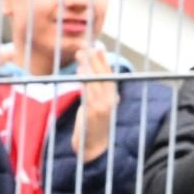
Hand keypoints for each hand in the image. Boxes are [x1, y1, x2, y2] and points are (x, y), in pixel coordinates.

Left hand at [70, 43, 118, 160]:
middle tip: (89, 45)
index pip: (109, 75)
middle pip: (105, 76)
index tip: (98, 46)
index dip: (104, 60)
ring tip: (82, 54)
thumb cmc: (92, 126)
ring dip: (89, 67)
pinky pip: (90, 93)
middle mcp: (111, 101)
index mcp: (112, 98)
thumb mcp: (95, 106)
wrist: (93, 148)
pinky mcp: (94, 113)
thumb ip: (94, 92)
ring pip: (97, 82)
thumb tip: (88, 74)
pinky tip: (81, 71)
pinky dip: (86, 81)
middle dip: (96, 59)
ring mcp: (103, 107)